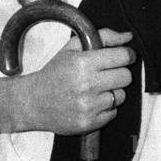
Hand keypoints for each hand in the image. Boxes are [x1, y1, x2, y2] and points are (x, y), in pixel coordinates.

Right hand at [13, 28, 134, 134]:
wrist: (32, 102)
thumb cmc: (54, 73)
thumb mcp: (72, 48)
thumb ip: (103, 37)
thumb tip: (128, 36)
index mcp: (83, 63)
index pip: (123, 57)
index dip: (128, 55)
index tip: (125, 56)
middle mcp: (87, 85)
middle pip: (126, 77)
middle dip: (120, 72)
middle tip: (107, 73)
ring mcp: (88, 106)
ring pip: (121, 96)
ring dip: (113, 91)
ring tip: (96, 89)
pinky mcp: (89, 123)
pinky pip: (113, 113)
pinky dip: (106, 108)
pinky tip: (92, 102)